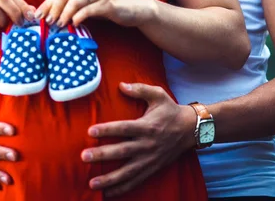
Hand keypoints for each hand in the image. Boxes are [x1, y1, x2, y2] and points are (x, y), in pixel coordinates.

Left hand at [36, 0, 155, 27]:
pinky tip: (74, 24)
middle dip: (53, 8)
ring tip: (58, 25)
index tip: (37, 16)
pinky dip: (78, 17)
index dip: (47, 3)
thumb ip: (72, 4)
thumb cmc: (107, 5)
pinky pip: (89, 9)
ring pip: (75, 0)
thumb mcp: (88, 2)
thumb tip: (49, 15)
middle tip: (47, 22)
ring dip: (64, 14)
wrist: (134, 8)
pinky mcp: (108, 2)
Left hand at [81, 82, 195, 196]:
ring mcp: (150, 159)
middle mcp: (147, 144)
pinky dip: (122, 189)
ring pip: (128, 172)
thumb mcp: (158, 94)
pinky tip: (107, 194)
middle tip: (84, 156)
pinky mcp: (152, 169)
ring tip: (92, 183)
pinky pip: (136, 181)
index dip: (107, 130)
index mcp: (147, 126)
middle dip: (102, 154)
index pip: (124, 128)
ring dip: (109, 179)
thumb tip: (121, 84)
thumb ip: (140, 89)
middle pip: (122, 151)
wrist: (190, 129)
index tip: (90, 131)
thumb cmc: (170, 110)